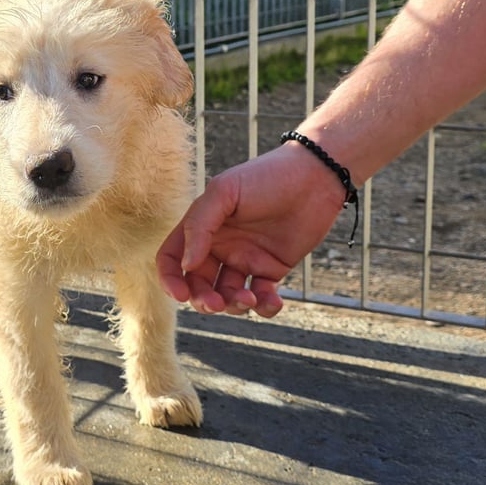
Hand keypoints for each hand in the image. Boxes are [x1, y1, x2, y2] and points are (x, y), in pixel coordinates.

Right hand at [156, 145, 345, 315]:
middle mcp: (219, 247)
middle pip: (199, 284)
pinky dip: (264, 307)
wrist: (314, 177)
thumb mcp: (224, 192)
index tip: (181, 295)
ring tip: (249, 299)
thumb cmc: (265, 177)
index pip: (172, 259)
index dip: (171, 279)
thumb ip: (199, 226)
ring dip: (234, 306)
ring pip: (228, 296)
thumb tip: (187, 265)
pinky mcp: (271, 270)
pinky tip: (272, 301)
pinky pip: (261, 297)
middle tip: (217, 303)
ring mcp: (245, 260)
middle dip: (203, 300)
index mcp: (201, 228)